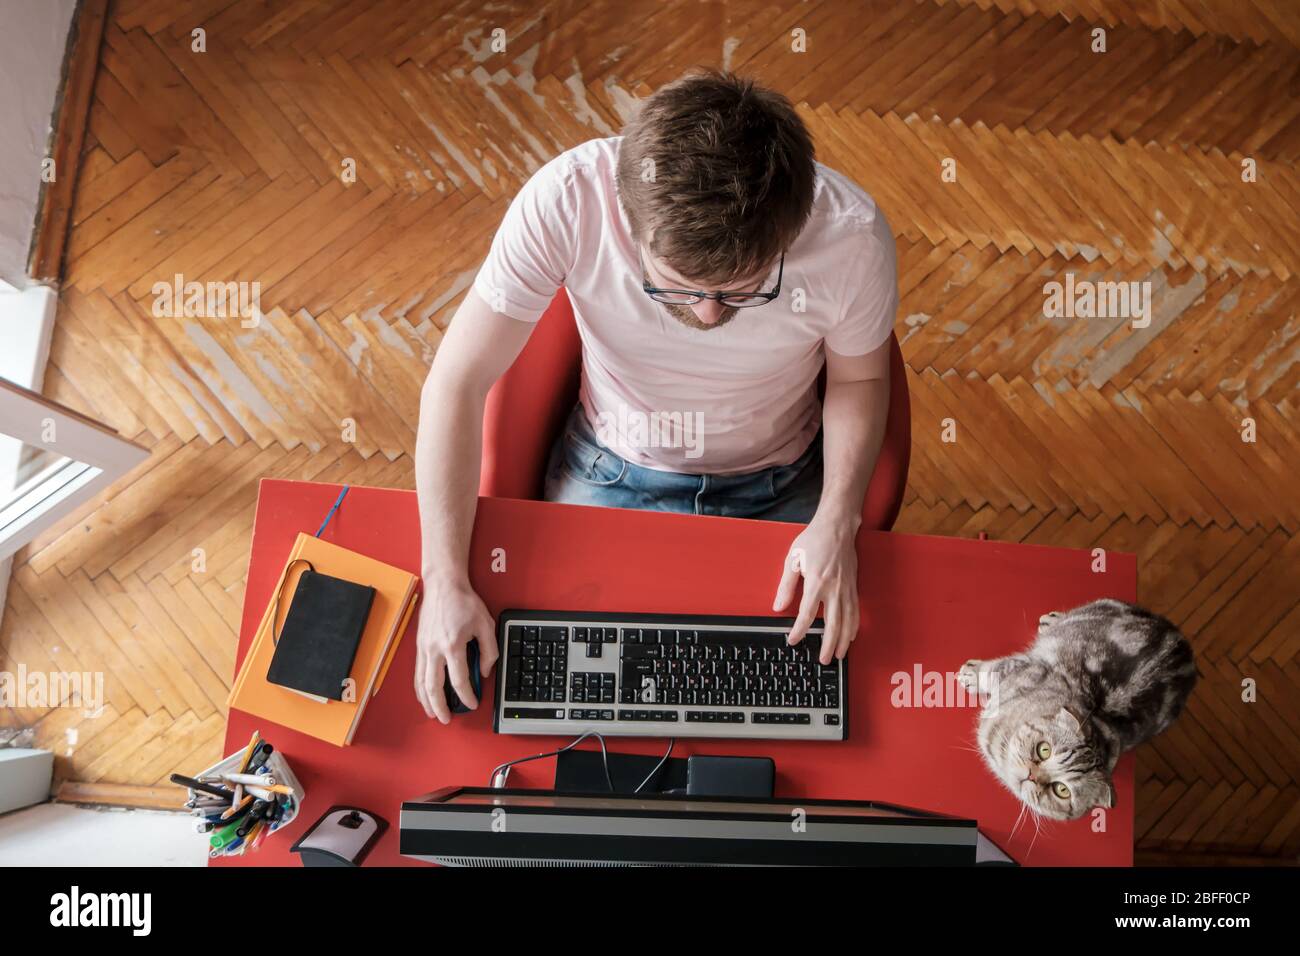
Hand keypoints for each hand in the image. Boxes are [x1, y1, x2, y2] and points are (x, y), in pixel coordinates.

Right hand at [414, 576, 498, 722]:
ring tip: (433, 713)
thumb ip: (488, 651)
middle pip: (434, 687)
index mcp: (453, 646)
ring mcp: (424, 648)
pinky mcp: (419, 645)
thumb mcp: (485, 624)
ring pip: (421, 682)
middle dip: (440, 707)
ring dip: (426, 701)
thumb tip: (483, 672)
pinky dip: (420, 687)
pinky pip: (418, 672)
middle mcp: (434, 650)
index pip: (459, 681)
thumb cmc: (464, 602)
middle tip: (447, 719)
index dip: (467, 696)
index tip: (473, 703)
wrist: (443, 585)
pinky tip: (424, 694)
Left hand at [772, 517, 859, 663]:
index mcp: (817, 582)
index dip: (799, 630)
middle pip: (833, 624)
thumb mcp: (793, 560)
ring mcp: (846, 589)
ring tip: (837, 656)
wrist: (838, 527)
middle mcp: (834, 588)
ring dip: (843, 641)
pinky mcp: (853, 587)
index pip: (807, 614)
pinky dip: (854, 627)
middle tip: (822, 659)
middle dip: (827, 645)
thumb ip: (786, 586)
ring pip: (847, 621)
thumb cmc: (814, 540)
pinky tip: (850, 637)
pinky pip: (856, 612)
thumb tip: (777, 606)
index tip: (793, 641)